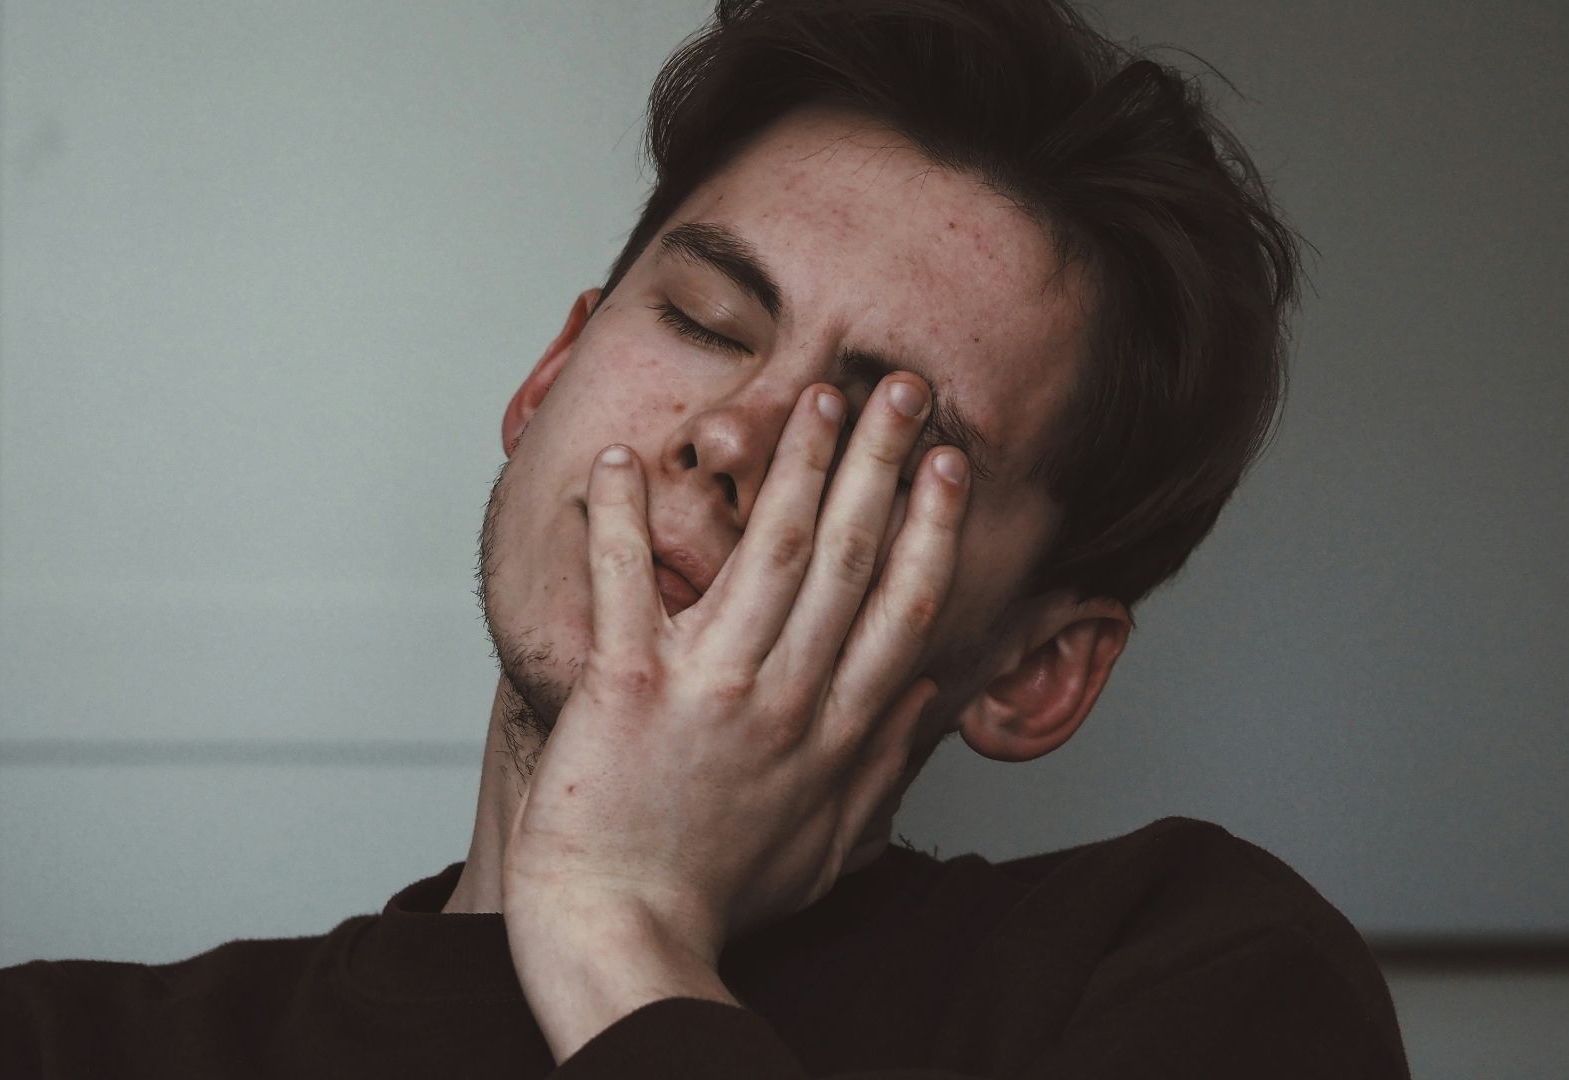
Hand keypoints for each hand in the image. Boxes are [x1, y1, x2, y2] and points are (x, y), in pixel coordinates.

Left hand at [501, 375, 969, 1056]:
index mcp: (836, 731)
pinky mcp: (627, 688)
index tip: (950, 465)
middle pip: (850, 557)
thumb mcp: (829, 846)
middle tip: (901, 389)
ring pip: (768, 553)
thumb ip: (883, 768)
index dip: (932, 527)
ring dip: (796, 465)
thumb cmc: (717, 897)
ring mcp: (710, 688)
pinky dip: (618, 521)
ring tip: (816, 396)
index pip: (903, 607)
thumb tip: (931, 700)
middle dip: (881, 462)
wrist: (624, 936)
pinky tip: (619, 459)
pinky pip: (625, 586)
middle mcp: (786, 697)